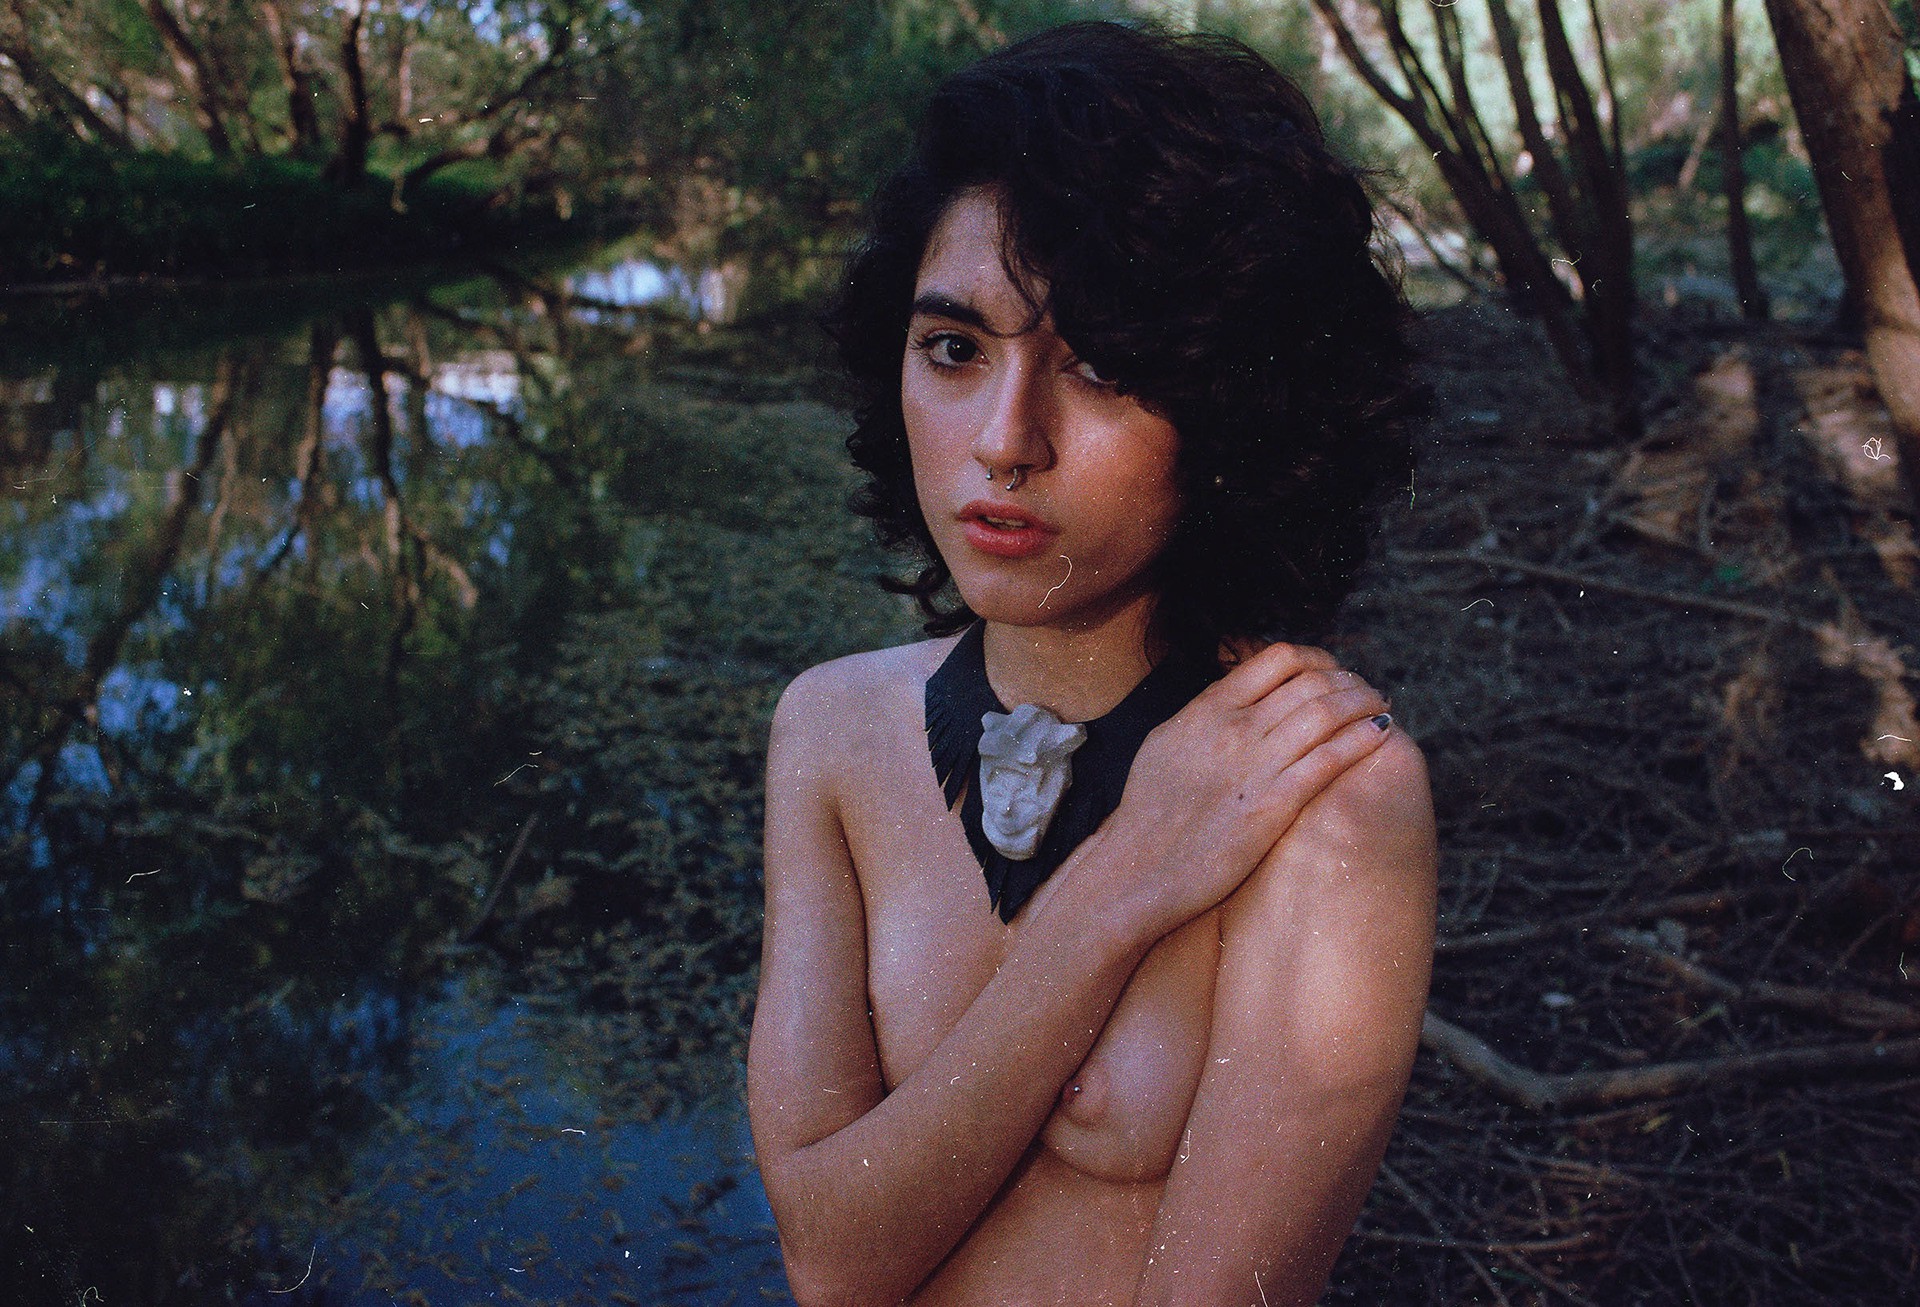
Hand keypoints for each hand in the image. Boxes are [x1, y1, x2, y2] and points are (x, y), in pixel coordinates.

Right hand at [1092, 643, 1392, 940]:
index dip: (1318, 659)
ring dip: (1364, 704)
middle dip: (1349, 681)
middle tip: (1367, 692)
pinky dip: (1362, 739)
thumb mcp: (1168, 742)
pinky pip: (1330, 759)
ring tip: (1380, 708)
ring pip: (1327, 713)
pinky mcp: (1274, 805)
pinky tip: (1380, 734)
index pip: (1278, 659)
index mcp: (1208, 708)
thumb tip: (1237, 699)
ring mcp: (1256, 765)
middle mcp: (1235, 727)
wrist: (1137, 867)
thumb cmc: (1148, 812)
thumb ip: (1207, 716)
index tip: (1332, 673)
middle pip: (1312, 681)